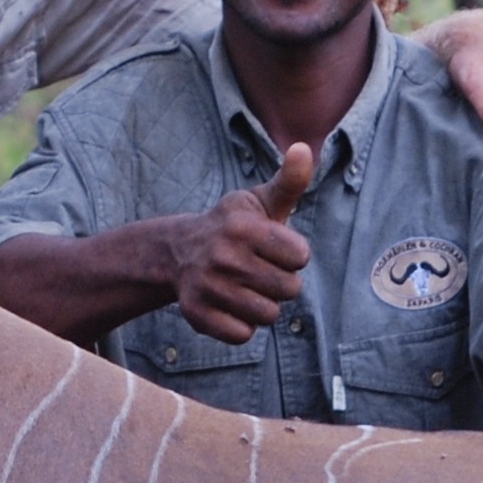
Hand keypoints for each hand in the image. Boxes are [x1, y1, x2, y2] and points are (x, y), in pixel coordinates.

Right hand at [170, 146, 316, 342]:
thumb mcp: (261, 201)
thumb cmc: (235, 226)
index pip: (301, 256)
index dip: (293, 254)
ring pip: (268, 314)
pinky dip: (242, 325)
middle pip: (289, 289)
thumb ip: (290, 181)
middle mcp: (224, 256)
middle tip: (259, 269)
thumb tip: (304, 148)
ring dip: (263, 305)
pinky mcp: (198, 314)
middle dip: (281, 282)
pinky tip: (229, 304)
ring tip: (245, 286)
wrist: (178, 251)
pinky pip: (243, 334)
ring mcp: (208, 286)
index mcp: (244, 227)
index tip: (274, 247)